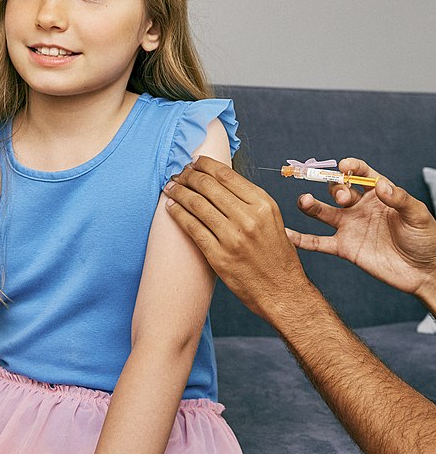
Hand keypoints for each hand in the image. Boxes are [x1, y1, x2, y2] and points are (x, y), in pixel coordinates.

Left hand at [164, 156, 307, 318]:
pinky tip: (171, 207)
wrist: (282, 291)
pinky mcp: (219, 256)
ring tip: (170, 187)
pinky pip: (192, 228)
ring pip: (197, 204)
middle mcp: (248, 217)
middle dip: (188, 176)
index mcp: (262, 204)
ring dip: (178, 192)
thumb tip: (220, 181)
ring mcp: (233, 237)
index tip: (193, 162)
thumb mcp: (272, 219)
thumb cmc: (276, 255)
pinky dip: (178, 214)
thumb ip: (249, 200)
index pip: (226, 175)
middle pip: (208, 186)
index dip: (205, 164)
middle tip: (178, 173)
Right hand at [288, 157, 435, 300]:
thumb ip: (400, 199)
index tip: (345, 166)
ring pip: (323, 212)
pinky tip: (287, 234)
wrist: (424, 272)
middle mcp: (360, 207)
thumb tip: (381, 185)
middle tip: (343, 198)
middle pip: (338, 190)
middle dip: (336, 189)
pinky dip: (302, 239)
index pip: (360, 173)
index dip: (351, 167)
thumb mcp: (418, 215)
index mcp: (378, 194)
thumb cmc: (426, 239)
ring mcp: (350, 227)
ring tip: (303, 201)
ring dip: (310, 205)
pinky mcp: (344, 248)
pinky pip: (319, 242)